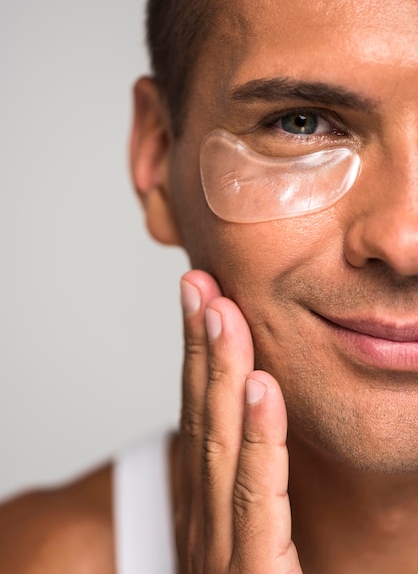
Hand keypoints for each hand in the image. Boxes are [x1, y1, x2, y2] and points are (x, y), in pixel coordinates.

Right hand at [173, 269, 301, 572]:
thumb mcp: (243, 528)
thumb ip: (245, 476)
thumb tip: (253, 412)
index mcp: (204, 501)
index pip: (198, 412)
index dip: (194, 351)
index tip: (198, 295)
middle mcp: (205, 515)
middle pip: (200, 415)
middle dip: (198, 345)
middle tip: (199, 284)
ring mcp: (224, 545)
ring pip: (221, 443)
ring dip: (220, 373)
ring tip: (222, 313)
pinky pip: (257, 496)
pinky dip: (258, 437)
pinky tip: (261, 388)